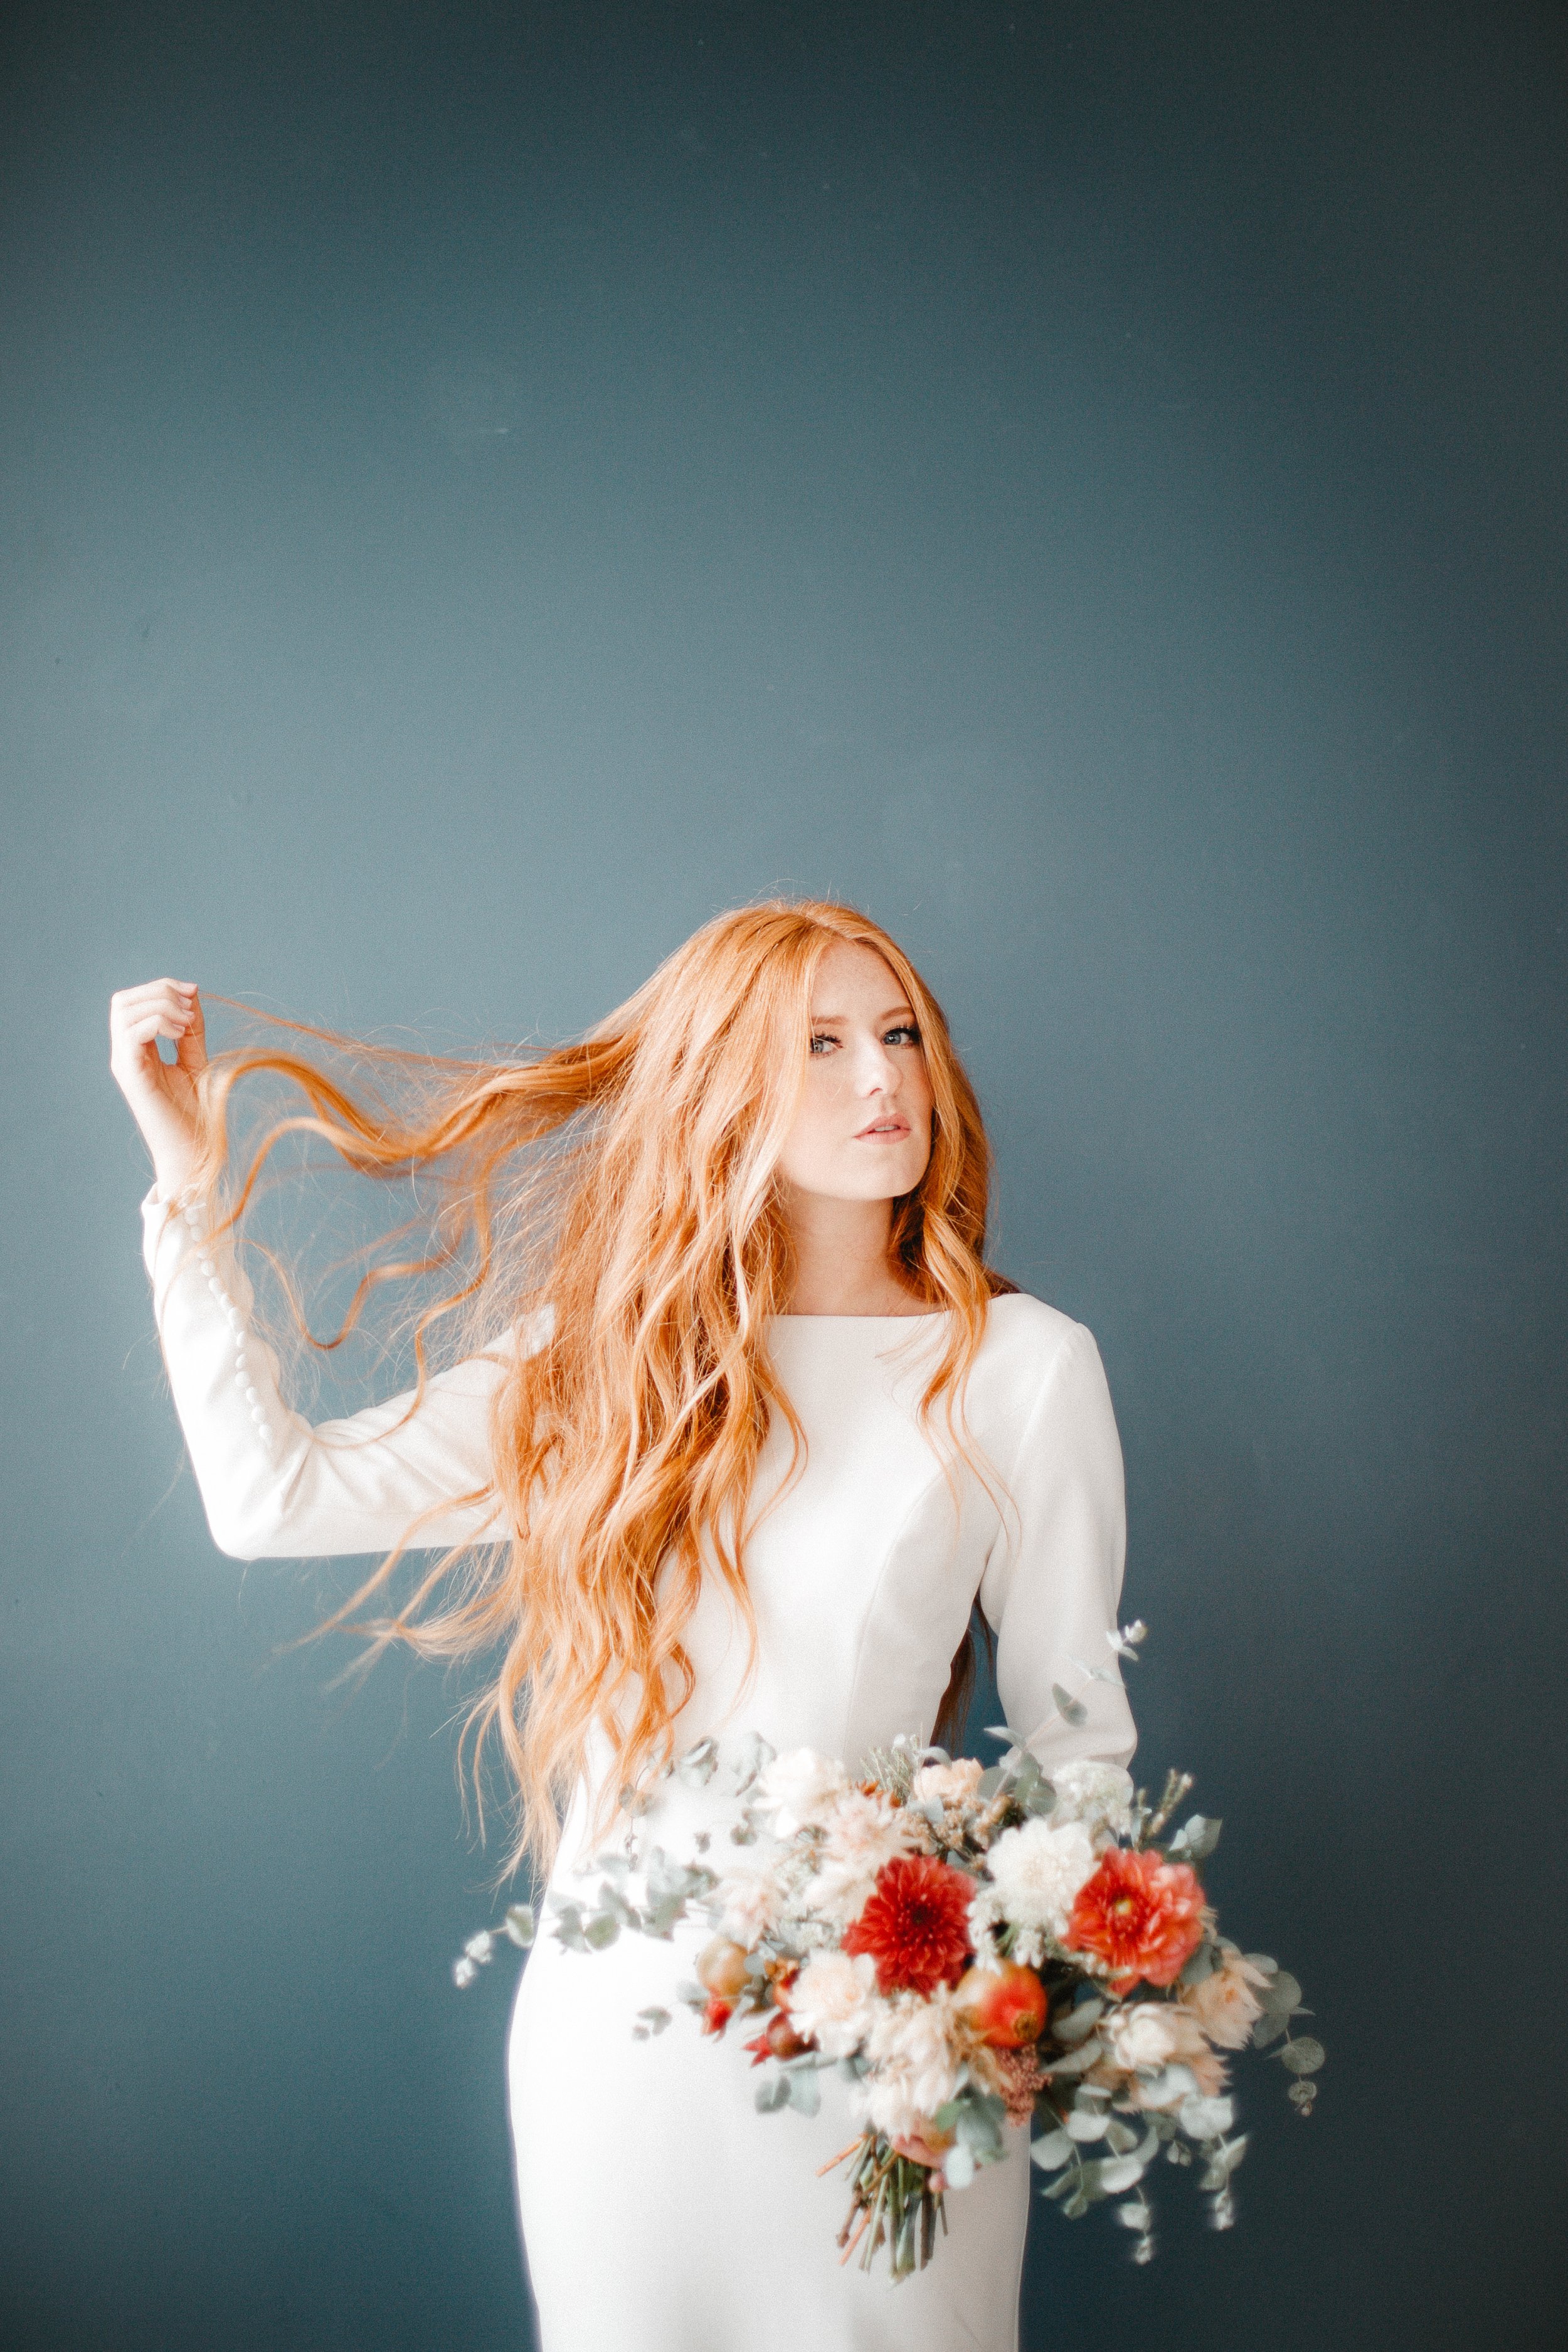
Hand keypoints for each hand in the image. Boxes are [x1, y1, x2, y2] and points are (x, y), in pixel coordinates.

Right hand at [109, 978, 207, 1198]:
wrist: (195, 1151)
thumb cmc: (195, 1113)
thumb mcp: (195, 1059)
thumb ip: (191, 1029)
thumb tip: (191, 993)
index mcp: (138, 1050)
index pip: (134, 1002)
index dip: (161, 987)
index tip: (194, 992)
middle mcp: (125, 1054)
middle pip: (123, 1001)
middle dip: (158, 991)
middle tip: (189, 1007)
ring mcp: (125, 1064)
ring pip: (124, 1011)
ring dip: (161, 1005)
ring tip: (186, 1024)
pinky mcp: (132, 1076)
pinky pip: (131, 1032)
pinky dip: (157, 1022)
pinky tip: (179, 1033)